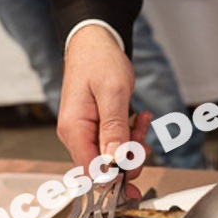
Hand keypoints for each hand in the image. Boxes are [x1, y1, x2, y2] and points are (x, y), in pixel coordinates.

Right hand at [58, 25, 150, 176]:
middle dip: (129, 157)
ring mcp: (84, 131)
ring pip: (111, 155)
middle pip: (103, 167)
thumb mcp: (112, 92)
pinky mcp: (94, 126)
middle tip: (143, 137)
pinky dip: (129, 134)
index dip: (115, 176)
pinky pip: (113, 142)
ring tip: (142, 121)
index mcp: (74, 128)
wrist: (94, 40)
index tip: (137, 166)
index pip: (91, 171)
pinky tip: (138, 118)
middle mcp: (75, 134)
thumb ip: (114, 127)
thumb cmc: (99, 59)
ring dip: (132, 144)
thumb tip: (115, 160)